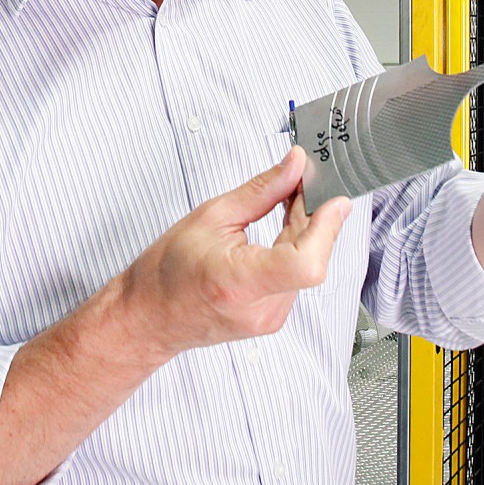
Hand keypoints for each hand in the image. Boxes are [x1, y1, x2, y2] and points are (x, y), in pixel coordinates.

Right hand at [114, 147, 350, 358]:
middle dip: (313, 214)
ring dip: (306, 230)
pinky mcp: (274, 317)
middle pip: (312, 257)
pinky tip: (282, 228)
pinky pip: (298, 276)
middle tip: (303, 180)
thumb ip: (262, 191)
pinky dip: (296, 247)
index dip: (327, 229)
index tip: (333, 199)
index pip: (306, 264)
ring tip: (286, 203)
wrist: (150, 316)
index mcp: (240, 283)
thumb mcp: (211, 217)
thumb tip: (295, 166)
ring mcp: (270, 318)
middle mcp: (261, 309)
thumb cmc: (167, 272)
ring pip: (309, 264)